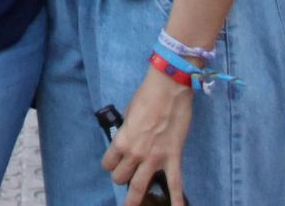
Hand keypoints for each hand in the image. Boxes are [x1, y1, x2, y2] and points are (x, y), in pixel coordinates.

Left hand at [104, 65, 192, 205]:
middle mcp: (134, 153)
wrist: (168, 89)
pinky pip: (175, 185)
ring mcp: (154, 158)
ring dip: (135, 198)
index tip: (114, 164)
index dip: (110, 165)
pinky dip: (175, 201)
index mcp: (121, 140)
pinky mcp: (173, 158)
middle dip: (122, 178)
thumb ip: (127, 131)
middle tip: (126, 177)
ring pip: (139, 186)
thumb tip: (130, 139)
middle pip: (121, 177)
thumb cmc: (146, 97)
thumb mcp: (128, 114)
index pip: (109, 163)